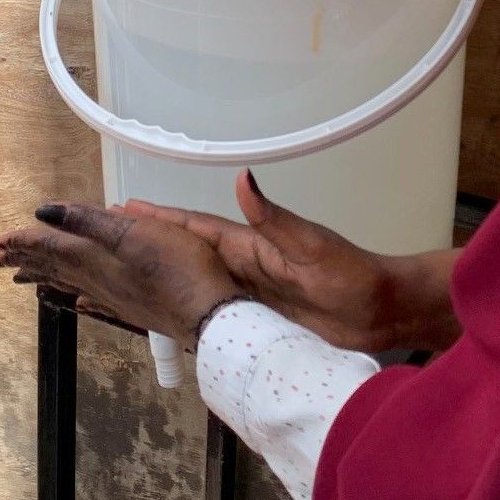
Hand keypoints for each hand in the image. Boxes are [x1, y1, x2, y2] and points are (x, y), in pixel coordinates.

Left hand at [0, 204, 241, 343]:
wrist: (208, 315)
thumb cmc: (177, 268)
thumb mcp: (133, 233)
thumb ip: (88, 221)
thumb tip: (44, 213)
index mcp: (94, 257)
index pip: (49, 246)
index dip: (23, 240)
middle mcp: (97, 279)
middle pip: (52, 265)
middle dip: (24, 258)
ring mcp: (113, 295)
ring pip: (67, 280)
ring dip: (42, 274)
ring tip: (21, 275)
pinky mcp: (130, 305)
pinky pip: (88, 294)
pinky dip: (74, 289)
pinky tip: (75, 297)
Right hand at [124, 172, 459, 353]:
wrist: (382, 312)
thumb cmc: (354, 275)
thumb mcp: (311, 245)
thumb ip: (274, 218)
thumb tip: (242, 179)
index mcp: (253, 246)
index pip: (198, 228)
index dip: (163, 218)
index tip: (127, 208)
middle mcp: (248, 267)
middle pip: (191, 255)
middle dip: (155, 243)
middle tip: (116, 236)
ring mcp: (254, 294)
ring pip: (201, 284)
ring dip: (171, 276)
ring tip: (134, 274)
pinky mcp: (262, 320)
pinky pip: (220, 312)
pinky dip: (196, 308)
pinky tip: (178, 313)